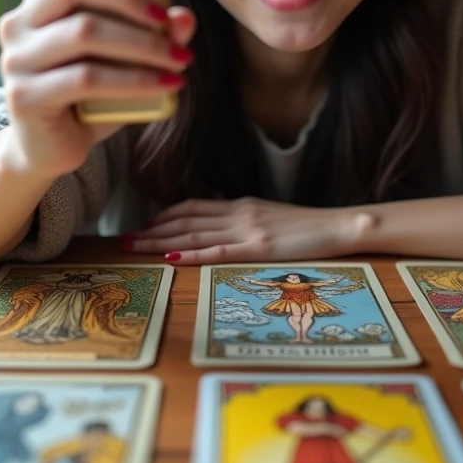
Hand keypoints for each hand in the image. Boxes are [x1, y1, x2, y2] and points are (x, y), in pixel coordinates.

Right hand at [0, 0, 194, 177]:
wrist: (51, 150)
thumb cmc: (90, 93)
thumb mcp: (124, 57)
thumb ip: (151, 30)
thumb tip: (185, 16)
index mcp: (40, 2)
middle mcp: (20, 22)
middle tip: (166, 13)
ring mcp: (18, 59)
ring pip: (85, 32)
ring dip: (142, 43)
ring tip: (180, 57)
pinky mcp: (27, 96)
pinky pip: (89, 77)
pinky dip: (136, 79)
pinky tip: (168, 84)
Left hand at [122, 197, 361, 263]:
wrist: (338, 225)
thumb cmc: (308, 225)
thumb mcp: (271, 214)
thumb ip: (246, 216)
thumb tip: (224, 219)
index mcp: (241, 204)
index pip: (194, 205)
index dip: (165, 214)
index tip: (144, 223)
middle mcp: (239, 212)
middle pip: (185, 220)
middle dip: (151, 229)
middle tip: (124, 238)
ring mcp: (248, 230)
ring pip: (194, 234)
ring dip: (159, 241)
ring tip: (134, 248)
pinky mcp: (259, 248)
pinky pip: (218, 251)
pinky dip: (191, 254)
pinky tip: (171, 258)